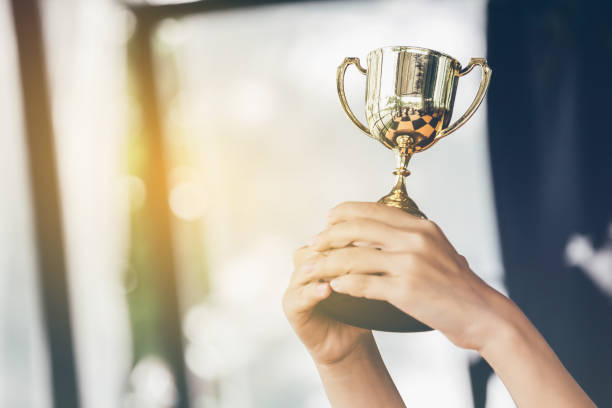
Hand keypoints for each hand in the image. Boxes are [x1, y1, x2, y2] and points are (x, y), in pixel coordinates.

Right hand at [282, 245, 373, 365]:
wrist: (350, 342)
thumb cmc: (360, 307)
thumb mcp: (367, 278)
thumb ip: (368, 258)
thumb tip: (384, 238)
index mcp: (322, 252)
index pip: (332, 234)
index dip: (350, 233)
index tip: (373, 236)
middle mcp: (306, 263)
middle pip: (317, 247)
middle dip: (339, 249)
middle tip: (362, 250)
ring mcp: (296, 283)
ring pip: (306, 267)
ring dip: (325, 267)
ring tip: (344, 270)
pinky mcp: (291, 304)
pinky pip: (300, 294)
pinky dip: (313, 291)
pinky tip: (327, 290)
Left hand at [309, 201, 509, 350]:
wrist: (483, 314)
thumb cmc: (457, 285)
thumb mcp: (436, 248)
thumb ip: (409, 237)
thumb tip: (379, 229)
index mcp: (419, 226)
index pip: (371, 209)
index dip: (343, 213)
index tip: (327, 221)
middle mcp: (414, 239)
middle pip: (356, 228)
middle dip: (328, 235)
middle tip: (313, 244)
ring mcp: (410, 264)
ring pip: (353, 256)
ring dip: (327, 262)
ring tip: (312, 268)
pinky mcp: (406, 290)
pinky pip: (363, 284)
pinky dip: (343, 284)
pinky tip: (333, 287)